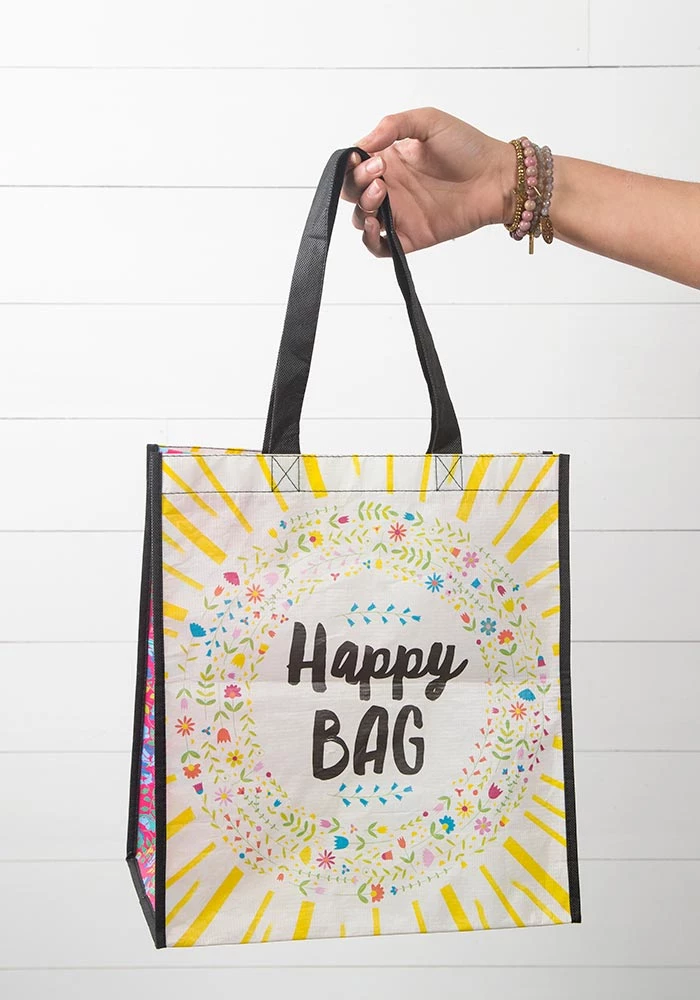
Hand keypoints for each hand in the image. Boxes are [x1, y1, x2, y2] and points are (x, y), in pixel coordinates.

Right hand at [342, 107, 514, 255]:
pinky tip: (376, 223)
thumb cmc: (468, 147)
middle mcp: (392, 187)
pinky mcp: (410, 236)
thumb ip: (393, 125)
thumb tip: (362, 143)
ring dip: (362, 206)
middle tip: (379, 172)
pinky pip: (378, 247)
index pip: (355, 166)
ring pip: (361, 218)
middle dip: (356, 183)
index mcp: (391, 160)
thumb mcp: (428, 121)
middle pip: (353, 193)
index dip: (350, 164)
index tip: (360, 157)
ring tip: (382, 192)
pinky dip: (368, 239)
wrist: (497, 178)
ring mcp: (400, 213)